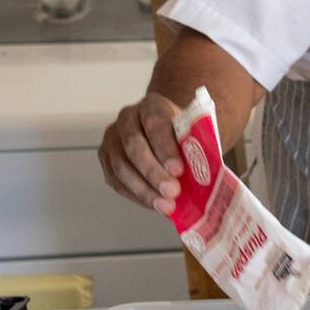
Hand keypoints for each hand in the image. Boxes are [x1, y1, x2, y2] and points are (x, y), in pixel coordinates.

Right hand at [98, 93, 185, 215]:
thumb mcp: (193, 132)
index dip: (165, 147)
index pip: (155, 123)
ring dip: (143, 189)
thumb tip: (203, 174)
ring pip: (121, 166)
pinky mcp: (106, 160)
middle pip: (134, 146)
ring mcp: (112, 139)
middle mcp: (127, 119)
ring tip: (164, 204)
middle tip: (172, 191)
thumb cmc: (183, 135)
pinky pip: (116, 181)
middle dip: (153, 172)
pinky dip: (136, 195)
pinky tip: (153, 204)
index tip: (178, 169)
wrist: (169, 134)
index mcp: (151, 105)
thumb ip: (195, 147)